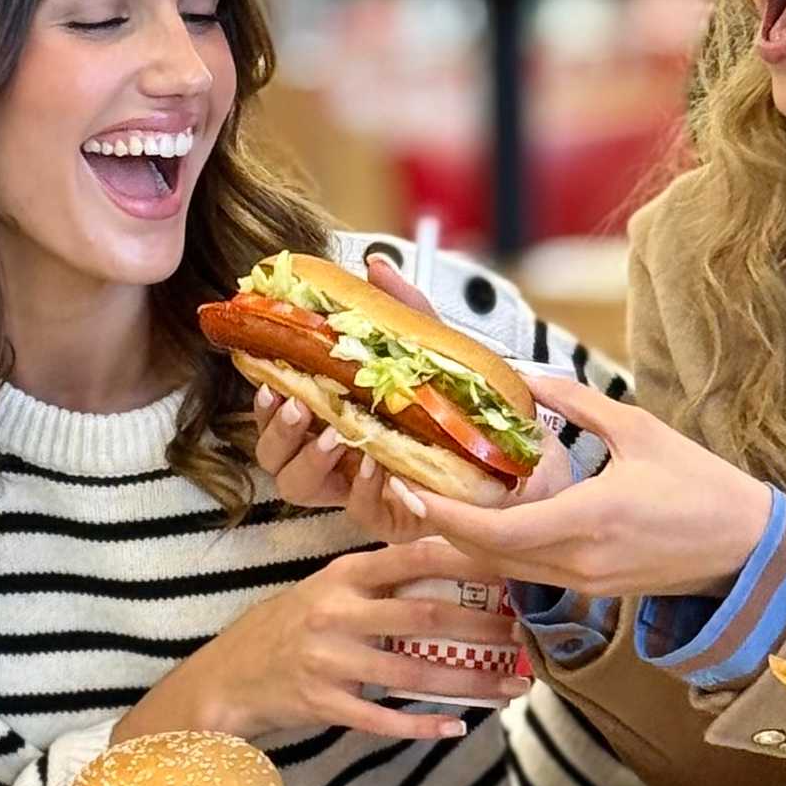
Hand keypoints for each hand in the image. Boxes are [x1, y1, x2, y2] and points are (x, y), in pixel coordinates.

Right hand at [116, 536, 530, 746]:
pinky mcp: (322, 704)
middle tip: (523, 633)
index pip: (410, 558)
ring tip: (511, 686)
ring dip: (468, 682)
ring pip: (412, 674)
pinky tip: (458, 727)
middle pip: (422, 616)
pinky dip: (423, 726)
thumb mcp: (324, 590)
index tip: (508, 565)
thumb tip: (445, 569)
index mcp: (341, 576)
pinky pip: (383, 718)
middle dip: (480, 627)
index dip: (463, 561)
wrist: (227, 679)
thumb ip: (375, 582)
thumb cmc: (286, 628)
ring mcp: (328, 661)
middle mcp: (335, 613)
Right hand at [253, 253, 573, 537]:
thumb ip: (402, 309)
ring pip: (302, 489)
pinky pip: (364, 511)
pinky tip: (379, 464)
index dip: (263, 406)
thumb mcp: (433, 349)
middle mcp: (337, 460)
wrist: (522, 455)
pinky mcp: (393, 520)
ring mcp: (360, 492)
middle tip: (298, 407)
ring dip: (312, 459)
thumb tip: (374, 265)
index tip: (270, 383)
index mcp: (333, 419)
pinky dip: (368, 487)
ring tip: (339, 433)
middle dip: (278, 433)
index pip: (276, 418)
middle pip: (274, 460)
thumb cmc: (466, 405)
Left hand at [379, 374, 778, 599]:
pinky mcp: (592, 589)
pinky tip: (487, 517)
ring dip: (467, 539)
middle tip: (407, 486)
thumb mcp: (640, 430)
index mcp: (588, 519)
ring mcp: (584, 582)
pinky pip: (529, 571)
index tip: (408, 484)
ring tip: (437, 498)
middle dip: (441, 525)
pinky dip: (499, 548)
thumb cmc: (703, 485)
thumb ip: (578, 404)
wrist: (748, 549)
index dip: (443, 512)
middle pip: (485, 554)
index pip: (492, 530)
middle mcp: (578, 561)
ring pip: (503, 567)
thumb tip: (530, 378)